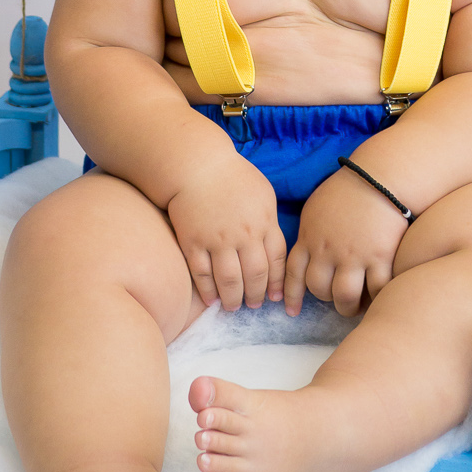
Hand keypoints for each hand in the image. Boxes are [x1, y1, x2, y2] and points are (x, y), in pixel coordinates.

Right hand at [167, 155, 285, 311]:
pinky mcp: (193, 242)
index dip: (278, 282)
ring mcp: (218, 240)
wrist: (198, 164)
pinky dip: (207, 291)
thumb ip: (270, 221)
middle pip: (256, 275)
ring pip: (230, 280)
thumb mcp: (263, 193)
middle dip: (256, 295)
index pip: (277, 260)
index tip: (275, 297)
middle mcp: (244, 234)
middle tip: (254, 305)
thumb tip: (274, 248)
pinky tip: (211, 300)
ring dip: (233, 299)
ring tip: (233, 306)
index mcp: (265, 221)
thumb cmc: (233, 176)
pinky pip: (202, 275)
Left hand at [285, 165, 410, 317]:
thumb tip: (305, 250)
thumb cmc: (347, 189)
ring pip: (344, 297)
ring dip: (348, 306)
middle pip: (319, 289)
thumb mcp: (315, 208)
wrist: (378, 176)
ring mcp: (353, 255)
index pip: (293, 273)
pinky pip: (376, 289)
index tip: (292, 312)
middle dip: (326, 298)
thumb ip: (309, 233)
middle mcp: (328, 250)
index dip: (292, 296)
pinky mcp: (380, 256)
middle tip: (336, 298)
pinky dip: (376, 297)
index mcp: (309, 237)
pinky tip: (377, 296)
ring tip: (355, 306)